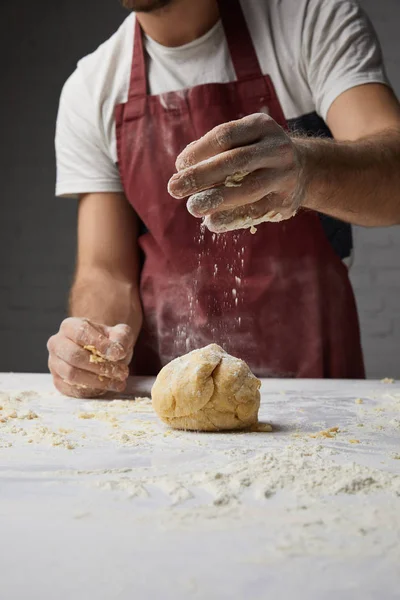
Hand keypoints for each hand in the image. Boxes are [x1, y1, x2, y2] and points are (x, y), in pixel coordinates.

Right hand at [47, 318, 133, 397]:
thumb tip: (117, 351)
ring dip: (98, 381)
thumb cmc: (108, 341)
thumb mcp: (120, 334)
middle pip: (74, 356)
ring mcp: (55, 363)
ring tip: (117, 382)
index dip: (101, 344)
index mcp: (70, 326)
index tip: (119, 354)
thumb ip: (122, 337)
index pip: (81, 333)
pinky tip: (106, 387)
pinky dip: (91, 390)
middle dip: (101, 366)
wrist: (100, 354)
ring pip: (71, 375)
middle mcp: (57, 343)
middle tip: (122, 372)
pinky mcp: (58, 381)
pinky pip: (71, 389)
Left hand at [168, 113, 303, 232]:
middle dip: (201, 176)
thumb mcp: (242, 140)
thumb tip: (183, 167)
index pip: (225, 136)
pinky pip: (255, 211)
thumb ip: (215, 150)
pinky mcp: (286, 201)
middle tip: (174, 188)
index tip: (179, 166)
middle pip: (235, 161)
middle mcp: (277, 148)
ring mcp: (285, 176)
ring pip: (248, 188)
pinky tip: (212, 221)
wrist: (304, 170)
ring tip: (192, 207)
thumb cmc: (257, 154)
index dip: (198, 152)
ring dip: (216, 199)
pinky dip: (230, 218)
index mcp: (261, 126)